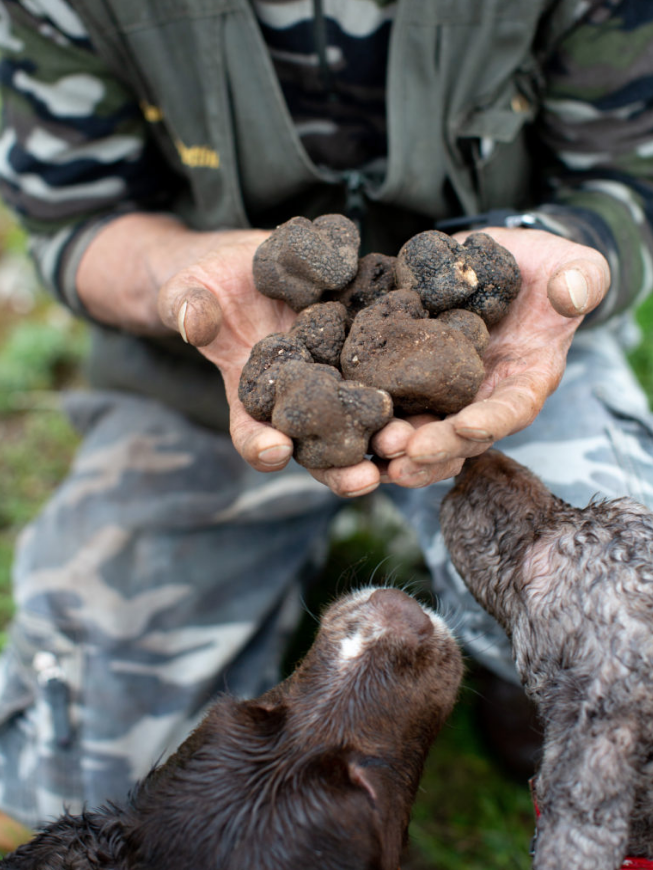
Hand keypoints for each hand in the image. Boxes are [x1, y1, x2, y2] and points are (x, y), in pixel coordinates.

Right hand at [157, 230, 407, 496]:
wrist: (253, 263)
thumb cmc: (210, 285)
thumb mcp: (190, 292)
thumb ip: (189, 308)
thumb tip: (194, 320)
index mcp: (251, 398)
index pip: (251, 432)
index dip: (261, 445)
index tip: (274, 451)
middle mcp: (300, 397)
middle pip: (321, 445)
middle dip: (342, 465)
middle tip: (366, 478)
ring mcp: (337, 375)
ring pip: (366, 417)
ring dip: (388, 436)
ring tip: (410, 445)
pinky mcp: (367, 347)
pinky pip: (393, 369)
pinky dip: (417, 384)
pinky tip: (444, 391)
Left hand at [372, 227, 609, 481]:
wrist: (501, 266)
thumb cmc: (545, 271)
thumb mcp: (573, 268)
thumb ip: (582, 279)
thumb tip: (573, 292)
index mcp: (526, 381)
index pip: (512, 409)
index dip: (492, 421)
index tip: (468, 425)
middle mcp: (484, 398)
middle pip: (460, 437)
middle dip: (434, 447)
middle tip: (404, 452)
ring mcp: (448, 394)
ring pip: (424, 432)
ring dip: (400, 446)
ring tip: (378, 448)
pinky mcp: (414, 379)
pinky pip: (394, 403)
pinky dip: (375, 416)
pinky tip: (354, 422)